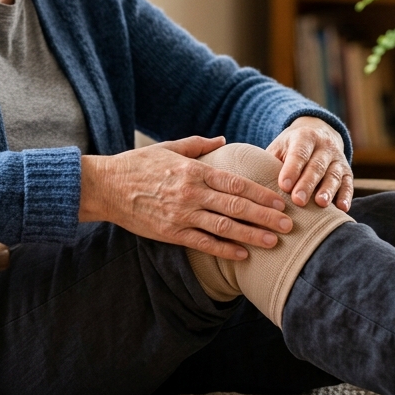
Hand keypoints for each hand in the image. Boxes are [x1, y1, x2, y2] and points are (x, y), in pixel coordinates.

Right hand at [79, 135, 291, 259]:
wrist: (105, 187)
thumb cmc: (137, 165)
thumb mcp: (168, 148)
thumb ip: (197, 145)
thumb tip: (222, 140)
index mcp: (194, 171)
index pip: (236, 183)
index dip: (262, 193)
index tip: (281, 200)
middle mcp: (192, 193)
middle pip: (237, 206)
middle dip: (266, 216)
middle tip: (289, 224)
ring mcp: (182, 214)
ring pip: (225, 226)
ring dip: (252, 234)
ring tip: (274, 241)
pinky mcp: (170, 233)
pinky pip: (203, 243)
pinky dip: (225, 249)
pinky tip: (243, 254)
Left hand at [266, 116, 351, 209]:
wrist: (318, 133)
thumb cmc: (290, 148)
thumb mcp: (279, 147)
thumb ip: (270, 163)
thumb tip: (252, 185)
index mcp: (304, 137)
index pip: (299, 153)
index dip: (292, 169)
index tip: (283, 186)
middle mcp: (324, 146)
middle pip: (317, 166)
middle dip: (308, 184)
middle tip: (298, 200)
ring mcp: (338, 158)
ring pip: (334, 175)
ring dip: (328, 190)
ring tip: (320, 204)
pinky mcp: (347, 171)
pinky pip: (348, 184)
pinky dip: (346, 196)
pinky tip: (341, 208)